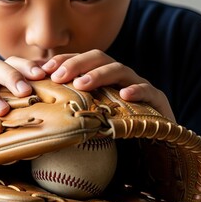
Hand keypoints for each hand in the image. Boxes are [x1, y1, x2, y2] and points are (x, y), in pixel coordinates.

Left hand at [41, 49, 175, 120]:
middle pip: (100, 58)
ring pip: (120, 70)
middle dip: (77, 64)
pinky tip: (124, 95)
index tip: (46, 69)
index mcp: (104, 77)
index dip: (65, 60)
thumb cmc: (117, 128)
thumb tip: (44, 98)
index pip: (83, 59)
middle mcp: (121, 77)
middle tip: (58, 77)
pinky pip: (148, 91)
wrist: (155, 143)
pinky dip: (137, 90)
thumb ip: (72, 104)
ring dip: (100, 74)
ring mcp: (139, 86)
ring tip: (81, 84)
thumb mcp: (91, 114)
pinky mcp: (157, 101)